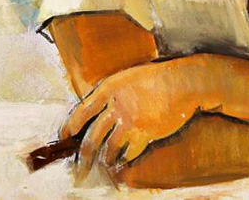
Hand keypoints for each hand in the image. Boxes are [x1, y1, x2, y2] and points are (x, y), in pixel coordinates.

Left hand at [59, 57, 204, 177]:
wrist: (183, 82)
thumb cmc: (157, 79)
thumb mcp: (129, 77)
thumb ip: (112, 95)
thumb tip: (95, 117)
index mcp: (110, 88)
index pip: (82, 111)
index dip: (70, 125)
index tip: (65, 137)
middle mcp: (116, 105)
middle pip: (92, 137)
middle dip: (83, 158)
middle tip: (79, 171)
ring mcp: (130, 120)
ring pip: (109, 148)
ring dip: (106, 159)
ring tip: (106, 164)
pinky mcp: (145, 132)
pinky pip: (129, 152)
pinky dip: (125, 159)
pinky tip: (124, 161)